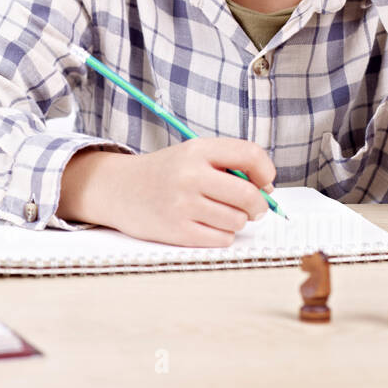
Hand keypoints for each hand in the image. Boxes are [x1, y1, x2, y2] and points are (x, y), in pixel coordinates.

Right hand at [65, 138, 275, 246]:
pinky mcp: (177, 231)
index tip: (265, 182)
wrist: (119, 189)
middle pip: (248, 195)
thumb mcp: (192, 155)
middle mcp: (190, 175)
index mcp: (197, 149)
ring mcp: (182, 204)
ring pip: (238, 220)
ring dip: (237, 220)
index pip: (250, 155)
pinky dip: (222, 235)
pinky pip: (222, 238)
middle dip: (259, 205)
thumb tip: (268, 190)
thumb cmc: (165, 173)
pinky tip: (207, 225)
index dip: (267, 171)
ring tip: (220, 213)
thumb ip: (229, 164)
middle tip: (254, 207)